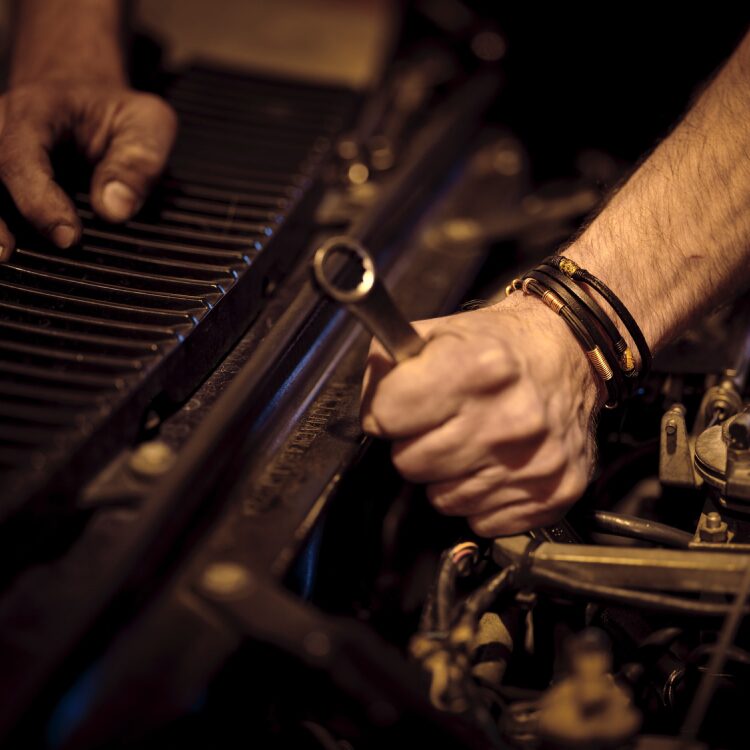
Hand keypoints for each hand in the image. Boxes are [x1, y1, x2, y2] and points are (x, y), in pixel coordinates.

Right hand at [0, 81, 176, 259]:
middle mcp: (1, 127)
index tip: (67, 237)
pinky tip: (7, 248)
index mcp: (36, 110)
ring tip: (3, 254)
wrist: (84, 96)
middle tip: (10, 252)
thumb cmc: (116, 113)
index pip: (21, 155)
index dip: (39, 200)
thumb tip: (114, 210)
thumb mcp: (146, 124)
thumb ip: (137, 165)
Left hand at [360, 294, 601, 535]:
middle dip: (415, 444)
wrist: (570, 354)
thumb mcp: (439, 331)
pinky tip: (495, 465)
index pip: (387, 415)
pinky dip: (481, 498)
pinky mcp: (554, 493)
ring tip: (471, 442)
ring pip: (442, 500)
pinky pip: (482, 520)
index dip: (387, 410)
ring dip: (447, 475)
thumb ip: (389, 365)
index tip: (402, 405)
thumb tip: (371, 414)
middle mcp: (511, 419)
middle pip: (410, 463)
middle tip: (440, 424)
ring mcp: (535, 462)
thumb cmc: (500, 346)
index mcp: (478, 368)